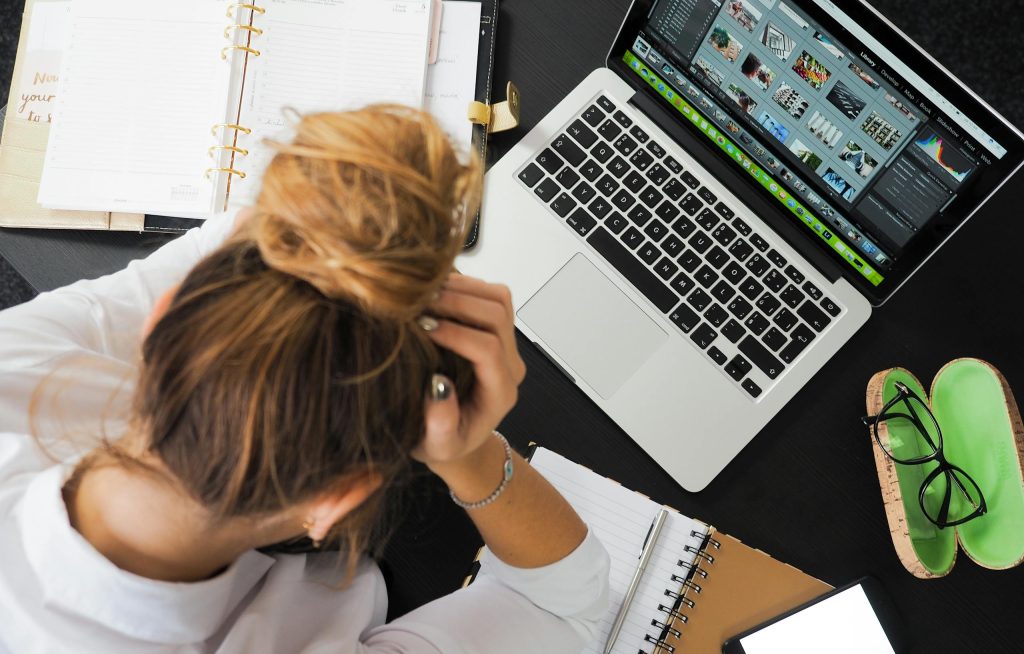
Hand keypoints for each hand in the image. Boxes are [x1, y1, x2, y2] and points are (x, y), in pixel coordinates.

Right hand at [412, 274, 525, 469]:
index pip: (488, 350)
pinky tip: (433, 292)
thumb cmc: (444, 442)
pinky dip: (463, 285)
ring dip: (462, 288)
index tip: (422, 328)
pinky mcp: (496, 329)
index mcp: (500, 392)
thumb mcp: (437, 446)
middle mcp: (509, 364)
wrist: (456, 435)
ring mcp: (506, 343)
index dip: (456, 334)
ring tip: (424, 293)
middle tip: (419, 303)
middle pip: (497, 315)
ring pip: (498, 298)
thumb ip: (440, 424)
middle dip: (458, 303)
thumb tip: (438, 386)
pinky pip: (490, 294)